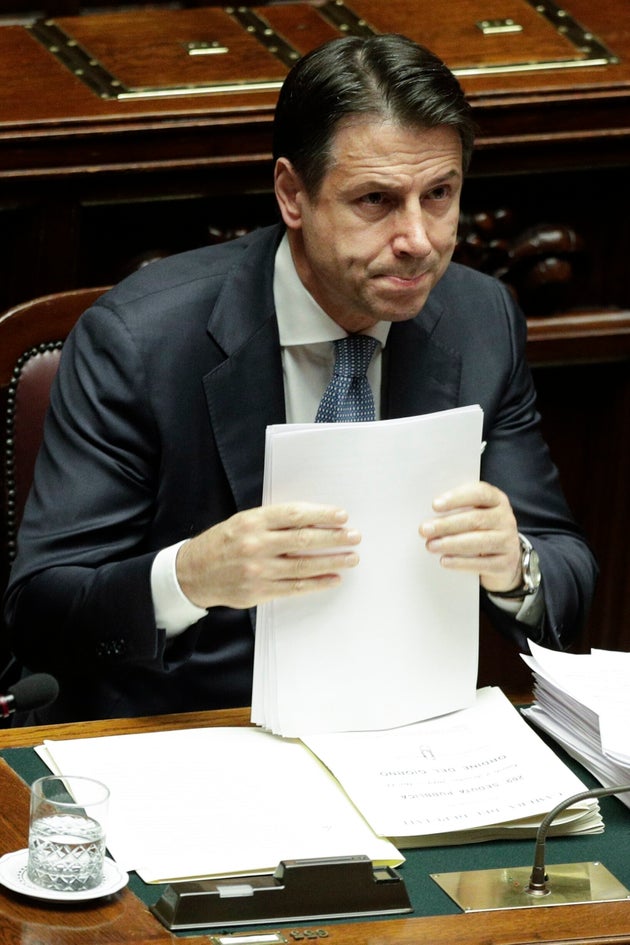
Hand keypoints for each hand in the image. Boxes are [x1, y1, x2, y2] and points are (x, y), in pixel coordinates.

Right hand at [176, 502, 360, 609]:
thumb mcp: (243, 522)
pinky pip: (294, 587)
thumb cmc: (224, 542)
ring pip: (303, 566)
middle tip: (354, 537)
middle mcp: (255, 544)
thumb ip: (274, 521)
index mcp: (252, 522)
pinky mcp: (259, 591)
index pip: (294, 515)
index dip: (321, 515)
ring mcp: (257, 570)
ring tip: (351, 558)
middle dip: (333, 539)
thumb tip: (314, 521)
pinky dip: (317, 583)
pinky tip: (333, 579)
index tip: (342, 516)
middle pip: (303, 540)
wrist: (193, 573)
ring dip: (332, 562)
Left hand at [419, 482, 521, 593]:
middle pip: (476, 519)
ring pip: (480, 542)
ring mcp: (508, 541)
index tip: (434, 505)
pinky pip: (483, 563)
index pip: (479, 493)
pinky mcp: (506, 563)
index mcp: (497, 499)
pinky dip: (461, 563)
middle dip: (447, 525)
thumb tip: (429, 517)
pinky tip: (445, 560)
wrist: (505, 556)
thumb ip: (457, 509)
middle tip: (425, 530)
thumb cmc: (481, 528)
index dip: (456, 498)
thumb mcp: (475, 512)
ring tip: (430, 545)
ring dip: (451, 544)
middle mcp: (505, 518)